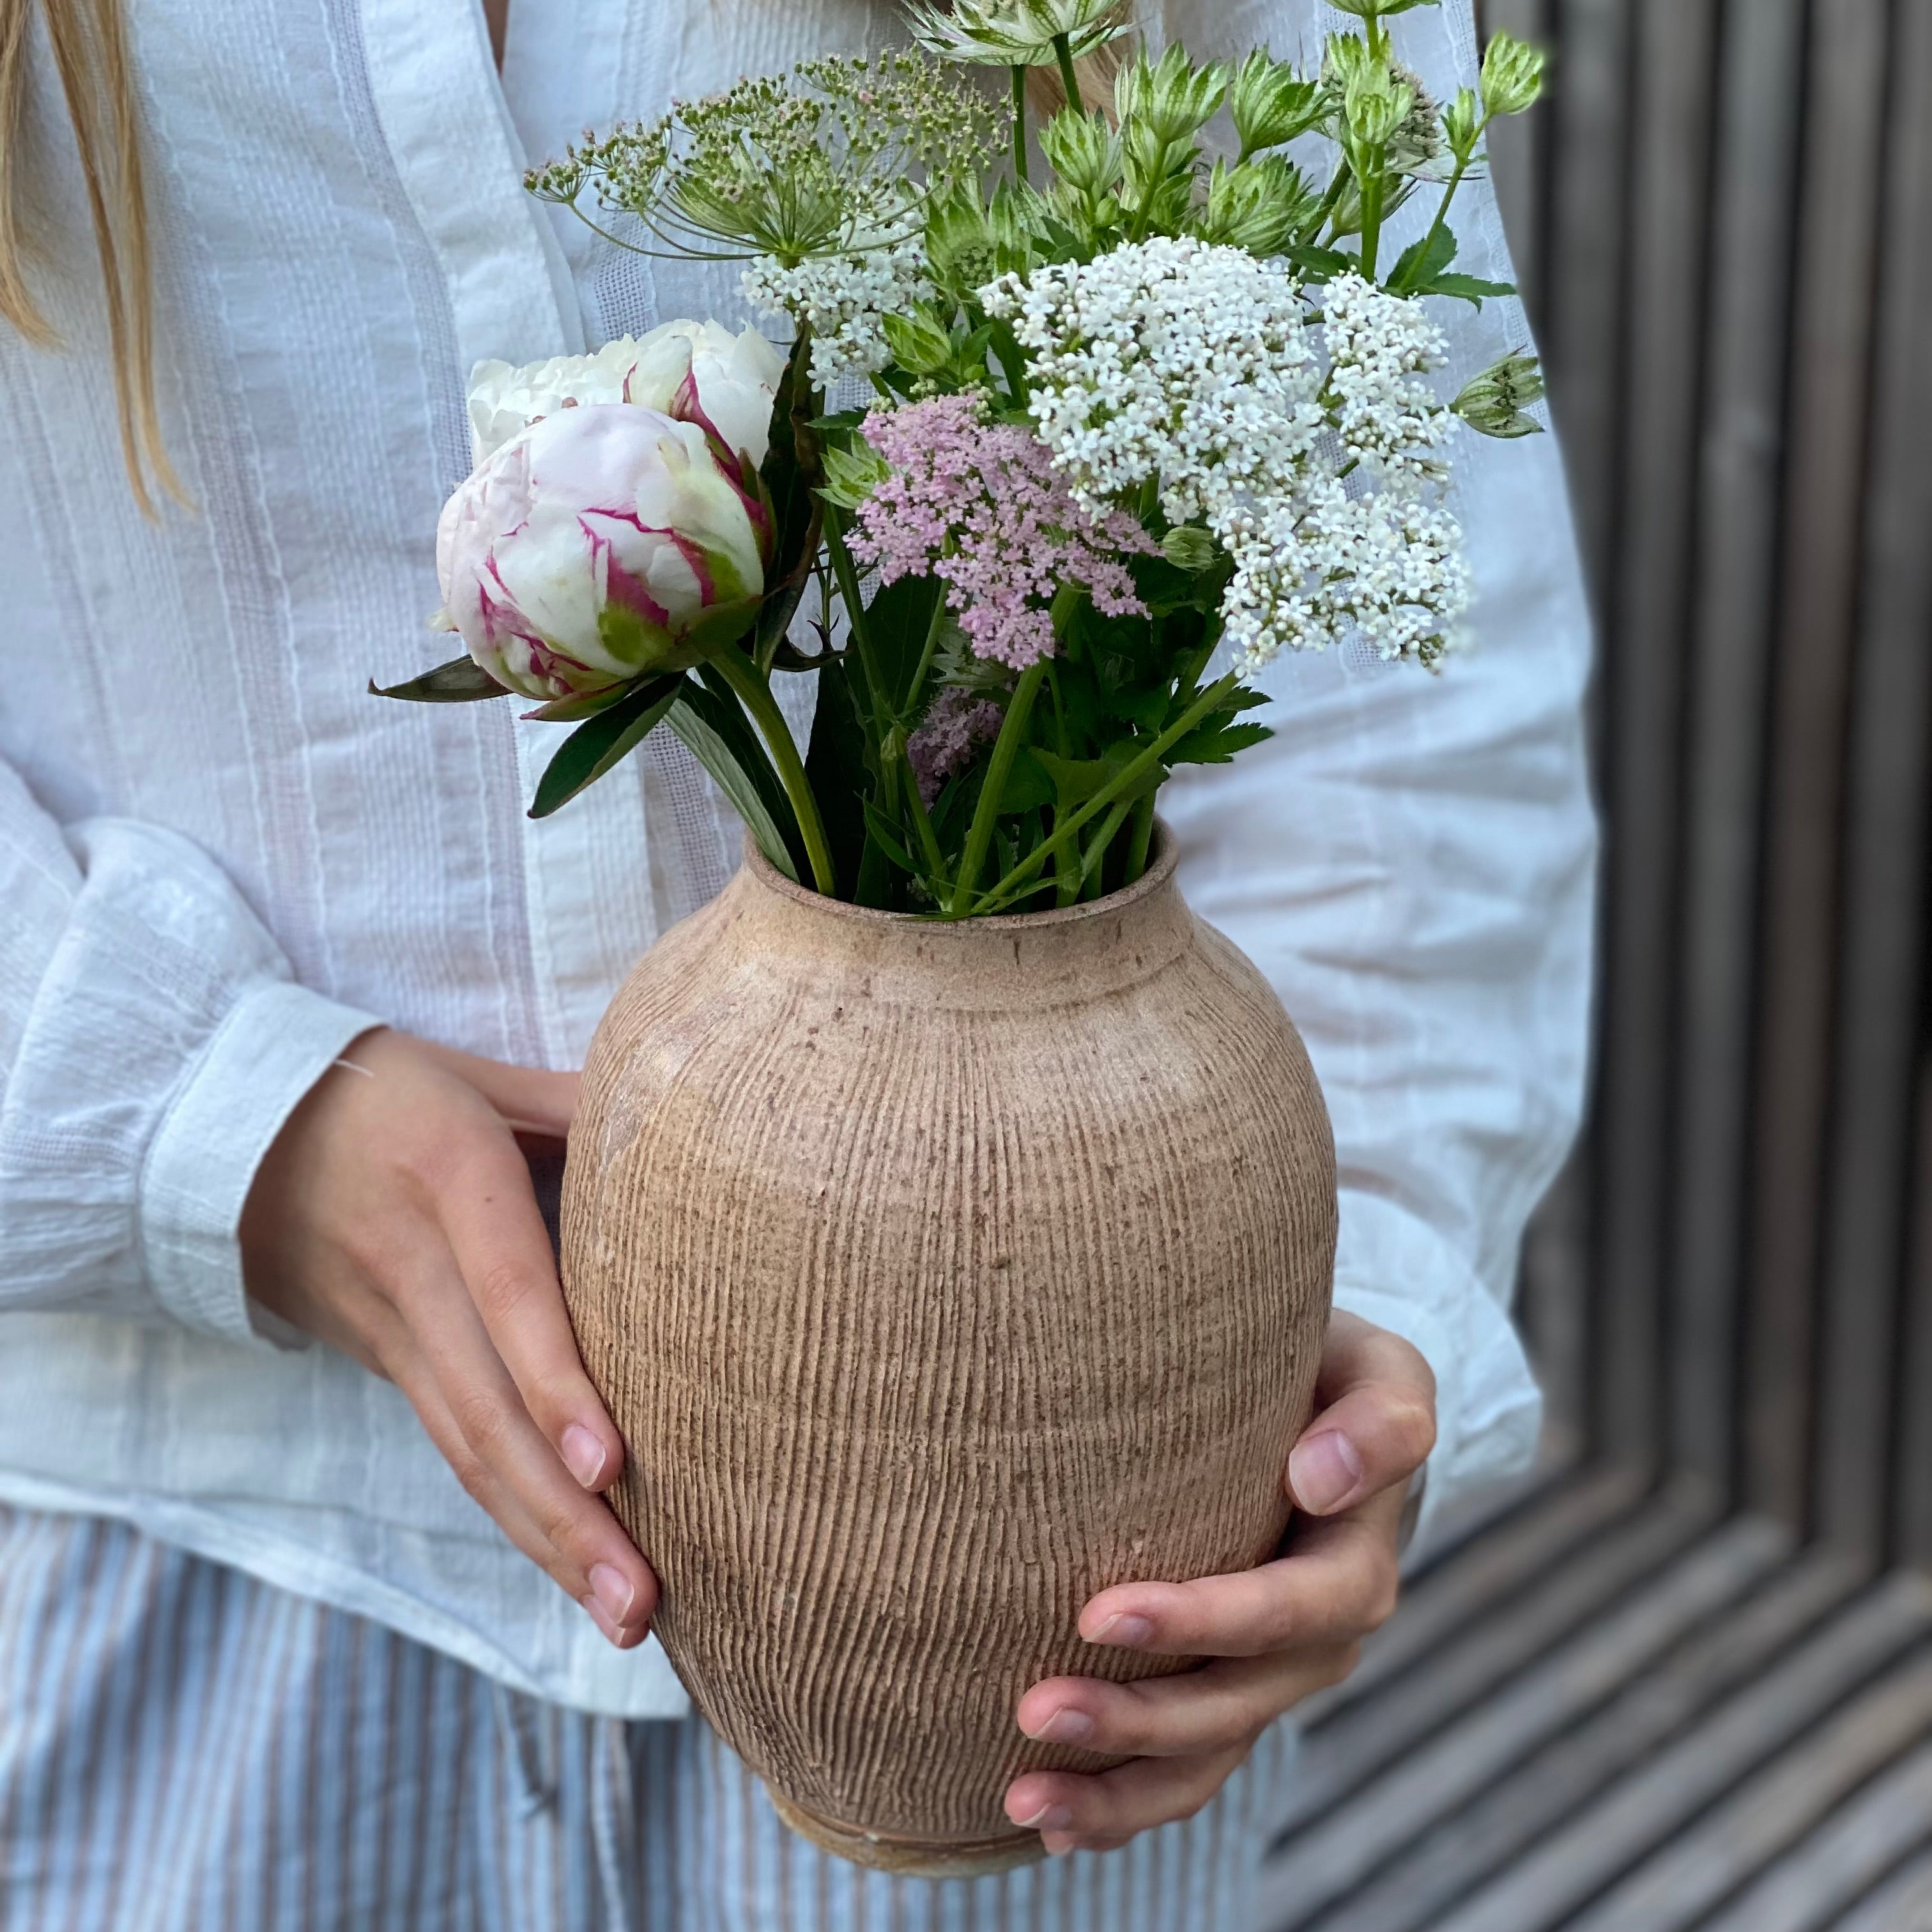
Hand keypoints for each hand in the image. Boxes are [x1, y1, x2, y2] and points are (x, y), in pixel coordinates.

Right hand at [240, 1028, 654, 1649]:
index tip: (609, 1465)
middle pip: (488, 1410)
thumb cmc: (387, 1089)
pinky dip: (515, 1511)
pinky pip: (453, 1444)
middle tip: (642, 1603)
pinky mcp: (385, 1362)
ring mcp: (392, 1328)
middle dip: (566, 1517)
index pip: (508, 1290)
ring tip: (626, 1618)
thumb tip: (702, 1123)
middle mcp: (416, 1268)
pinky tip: (574, 1565)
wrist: (231, 1130)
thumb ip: (584, 1103)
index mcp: (450, 1177)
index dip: (556, 1380)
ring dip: (546, 1542)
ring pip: (468, 1449)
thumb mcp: (482, 1075)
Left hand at [1003, 1311, 1434, 1853]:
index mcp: (1356, 1564)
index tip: (1099, 1612)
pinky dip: (1122, 1803)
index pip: (1285, 1609)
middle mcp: (1322, 1639)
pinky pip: (1186, 1767)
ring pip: (1203, 1755)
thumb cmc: (1335, 1376)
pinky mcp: (1230, 1691)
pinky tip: (1048, 1821)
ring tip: (1024, 1795)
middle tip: (1035, 1709)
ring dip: (1116, 1786)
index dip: (1201, 1621)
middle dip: (1134, 1717)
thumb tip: (1318, 1477)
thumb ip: (1378, 1421)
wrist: (1327, 1412)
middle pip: (1232, 1700)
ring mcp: (1273, 1677)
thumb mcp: (1380, 1373)